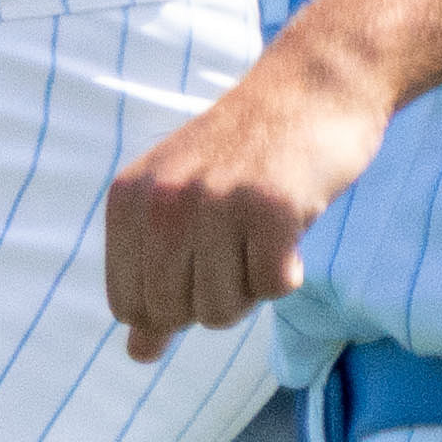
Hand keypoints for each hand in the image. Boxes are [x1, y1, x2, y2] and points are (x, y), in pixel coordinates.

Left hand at [104, 33, 391, 359]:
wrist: (312, 86)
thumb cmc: (246, 154)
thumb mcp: (180, 207)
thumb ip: (154, 279)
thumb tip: (138, 355)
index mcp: (129, 201)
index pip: (130, 305)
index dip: (173, 305)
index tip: (203, 262)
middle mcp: (161, 202)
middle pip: (178, 315)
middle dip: (215, 298)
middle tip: (239, 243)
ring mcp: (214, 204)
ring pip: (224, 310)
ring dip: (253, 283)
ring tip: (261, 228)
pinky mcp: (271, 209)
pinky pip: (274, 289)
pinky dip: (289, 270)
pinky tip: (290, 224)